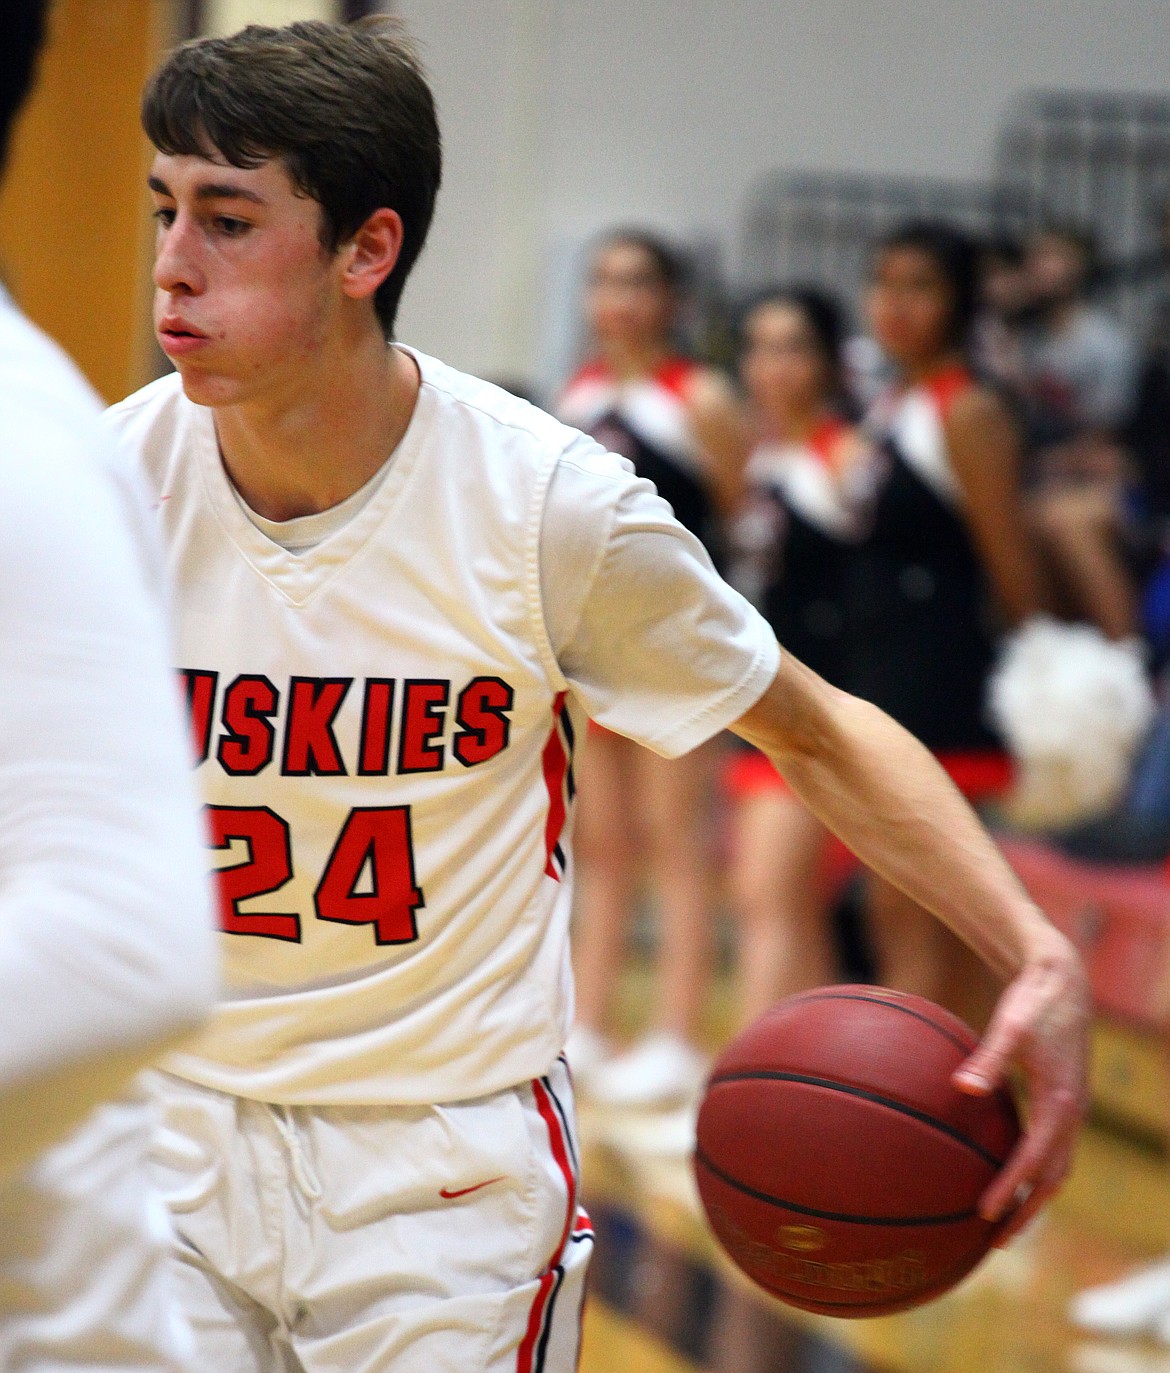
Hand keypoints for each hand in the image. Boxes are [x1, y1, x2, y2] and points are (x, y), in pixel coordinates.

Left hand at [951, 934, 1089, 1244]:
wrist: (1062, 981)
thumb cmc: (1033, 1002)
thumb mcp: (1010, 1027)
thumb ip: (989, 1059)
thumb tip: (963, 1088)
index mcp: (1061, 1103)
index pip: (1035, 1161)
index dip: (1011, 1189)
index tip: (985, 1214)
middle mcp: (1072, 1113)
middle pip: (1053, 1178)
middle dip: (1028, 1210)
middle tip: (997, 1240)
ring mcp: (1071, 1109)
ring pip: (1057, 1167)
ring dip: (1034, 1195)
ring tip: (1004, 1219)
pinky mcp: (1063, 1099)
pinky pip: (1052, 1147)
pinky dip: (1036, 1169)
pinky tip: (1008, 1169)